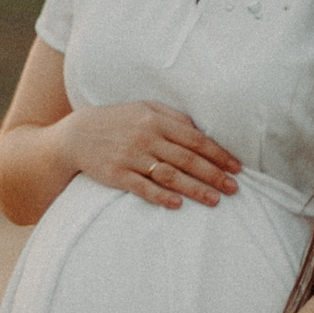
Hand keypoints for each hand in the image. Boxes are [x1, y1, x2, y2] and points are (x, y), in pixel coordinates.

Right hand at [63, 100, 239, 209]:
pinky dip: (161, 196)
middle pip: (186, 159)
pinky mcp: (116, 174)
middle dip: (213, 174)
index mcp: (155, 120)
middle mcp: (145, 138)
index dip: (218, 154)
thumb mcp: (144, 108)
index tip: (236, 167)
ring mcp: (130, 157)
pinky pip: (142, 187)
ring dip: (194, 189)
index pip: (194, 139)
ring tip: (214, 200)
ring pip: (169, 175)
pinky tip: (178, 204)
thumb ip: (173, 117)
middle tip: (233, 188)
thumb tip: (200, 131)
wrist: (76, 134)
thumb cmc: (117, 121)